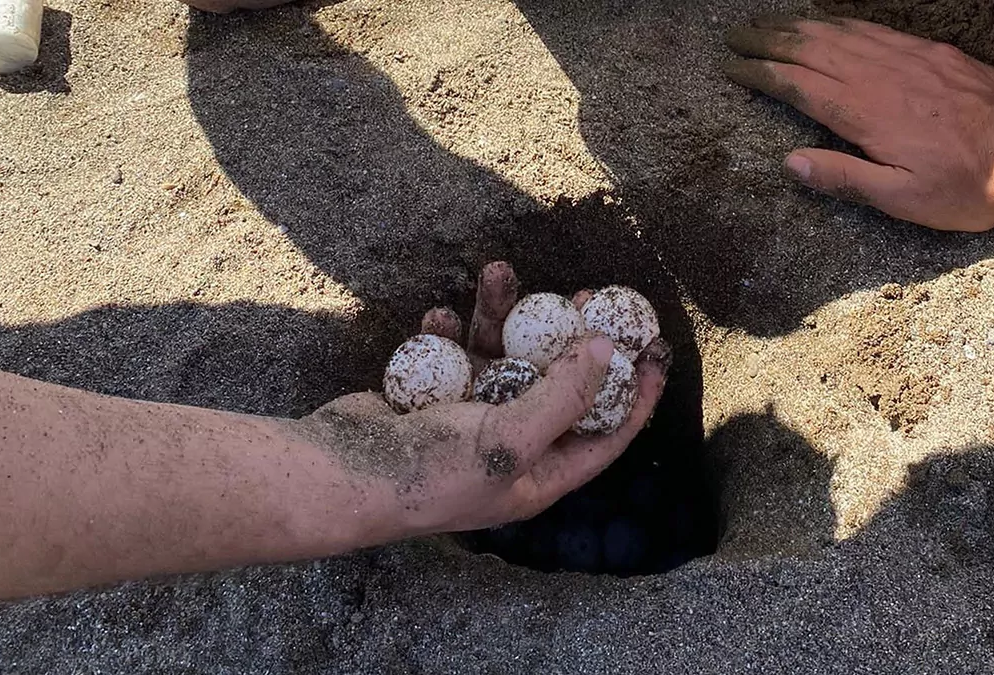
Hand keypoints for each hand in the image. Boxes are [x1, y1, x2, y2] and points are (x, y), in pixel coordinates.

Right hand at [298, 262, 668, 536]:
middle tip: (584, 295)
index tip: (654, 348)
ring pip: (499, 357)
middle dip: (569, 338)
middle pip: (556, 385)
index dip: (635, 394)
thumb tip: (610, 349)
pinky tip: (439, 316)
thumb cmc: (431, 472)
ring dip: (498, 315)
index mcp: (539, 474)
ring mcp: (468, 421)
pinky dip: (448, 333)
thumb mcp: (511, 437)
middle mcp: (510, 447)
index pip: (605, 434)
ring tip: (496, 271)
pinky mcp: (430, 399)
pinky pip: (452, 356)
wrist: (339, 475)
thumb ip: (564, 394)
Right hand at [723, 15, 993, 231]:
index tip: (732, 68)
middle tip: (736, 37)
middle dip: (768, 41)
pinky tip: (827, 23)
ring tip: (769, 25)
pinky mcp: (929, 52)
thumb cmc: (965, 185)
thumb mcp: (900, 199)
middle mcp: (879, 77)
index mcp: (864, 113)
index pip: (797, 84)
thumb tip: (792, 162)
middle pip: (810, 48)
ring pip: (839, 33)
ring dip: (798, 27)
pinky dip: (840, 23)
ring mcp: (905, 58)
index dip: (760, 74)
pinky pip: (872, 29)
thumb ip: (844, 178)